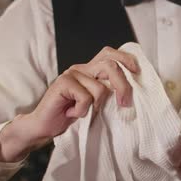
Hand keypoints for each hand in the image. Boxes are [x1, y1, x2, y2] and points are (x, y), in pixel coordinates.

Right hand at [0, 46, 138, 162]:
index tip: (137, 71)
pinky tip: (72, 113)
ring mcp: (71, 74)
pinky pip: (86, 97)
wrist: (44, 126)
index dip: (124, 59)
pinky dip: (83, 110)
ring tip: (84, 113)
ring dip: (96, 106)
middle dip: (122, 86)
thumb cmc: (69, 116)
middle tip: (124, 103)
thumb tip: (130, 92)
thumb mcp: (94, 103)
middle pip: (109, 66)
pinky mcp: (62, 83)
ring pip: (99, 88)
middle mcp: (80, 69)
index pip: (108, 54)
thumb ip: (106, 92)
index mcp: (89, 70)